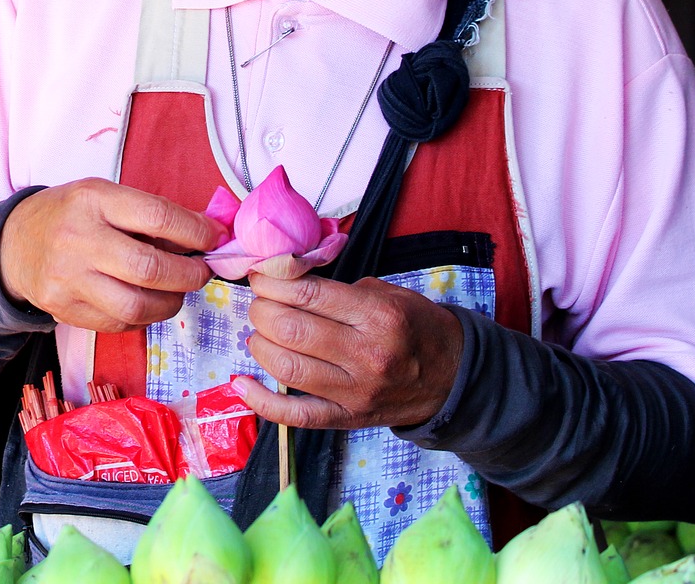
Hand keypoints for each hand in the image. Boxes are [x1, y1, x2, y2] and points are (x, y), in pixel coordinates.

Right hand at [0, 178, 220, 332]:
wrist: (13, 245)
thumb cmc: (69, 215)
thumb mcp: (103, 196)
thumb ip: (148, 212)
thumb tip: (205, 234)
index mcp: (93, 200)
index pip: (157, 216)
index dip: (195, 232)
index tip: (213, 239)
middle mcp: (78, 239)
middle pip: (149, 268)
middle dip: (189, 275)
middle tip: (201, 273)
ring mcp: (69, 279)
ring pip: (136, 306)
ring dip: (170, 303)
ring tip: (176, 292)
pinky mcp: (65, 310)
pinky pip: (119, 324)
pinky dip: (143, 317)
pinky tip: (146, 303)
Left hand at [235, 273, 464, 430]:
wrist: (453, 376)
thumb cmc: (415, 326)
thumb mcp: (388, 293)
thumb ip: (338, 288)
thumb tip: (285, 280)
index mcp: (378, 316)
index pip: (309, 294)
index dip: (273, 281)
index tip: (261, 275)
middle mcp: (366, 355)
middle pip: (291, 330)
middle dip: (262, 310)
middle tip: (260, 302)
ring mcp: (355, 392)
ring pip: (287, 369)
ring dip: (259, 344)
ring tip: (259, 331)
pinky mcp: (347, 418)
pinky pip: (296, 416)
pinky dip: (262, 402)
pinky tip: (241, 384)